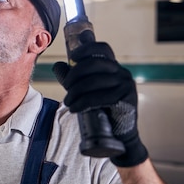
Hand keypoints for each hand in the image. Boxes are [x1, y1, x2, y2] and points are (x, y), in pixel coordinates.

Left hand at [53, 41, 147, 166]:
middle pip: (94, 64)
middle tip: (66, 87)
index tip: (73, 57)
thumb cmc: (103, 109)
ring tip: (68, 102)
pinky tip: (75, 108)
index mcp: (114, 67)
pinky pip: (99, 98)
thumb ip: (74, 78)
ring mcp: (126, 85)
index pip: (102, 48)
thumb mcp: (88, 91)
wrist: (121, 134)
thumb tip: (58, 65)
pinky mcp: (126, 100)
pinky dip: (82, 103)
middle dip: (74, 74)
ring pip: (94, 82)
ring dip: (75, 92)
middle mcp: (122, 73)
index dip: (86, 49)